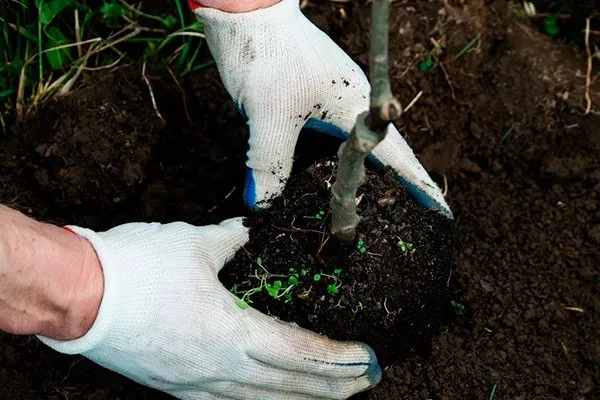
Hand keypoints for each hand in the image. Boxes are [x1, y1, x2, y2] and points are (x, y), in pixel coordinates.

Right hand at [38, 218, 380, 398]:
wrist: (77, 297)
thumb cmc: (134, 268)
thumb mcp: (194, 242)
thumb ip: (233, 239)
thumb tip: (251, 230)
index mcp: (229, 332)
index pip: (298, 352)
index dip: (336, 359)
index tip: (366, 360)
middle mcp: (218, 368)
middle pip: (288, 386)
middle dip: (332, 387)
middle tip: (366, 383)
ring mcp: (196, 383)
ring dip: (301, 399)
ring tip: (331, 398)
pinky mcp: (175, 387)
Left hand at [192, 0, 452, 217]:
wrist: (248, 12)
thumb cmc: (267, 55)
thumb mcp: (268, 115)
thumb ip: (270, 163)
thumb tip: (261, 206)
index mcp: (357, 108)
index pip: (398, 158)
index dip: (420, 187)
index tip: (441, 212)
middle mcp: (350, 107)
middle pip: (378, 158)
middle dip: (391, 192)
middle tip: (402, 224)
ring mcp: (330, 103)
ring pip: (349, 152)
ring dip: (354, 180)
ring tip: (358, 214)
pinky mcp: (308, 102)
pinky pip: (325, 143)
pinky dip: (323, 166)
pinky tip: (313, 184)